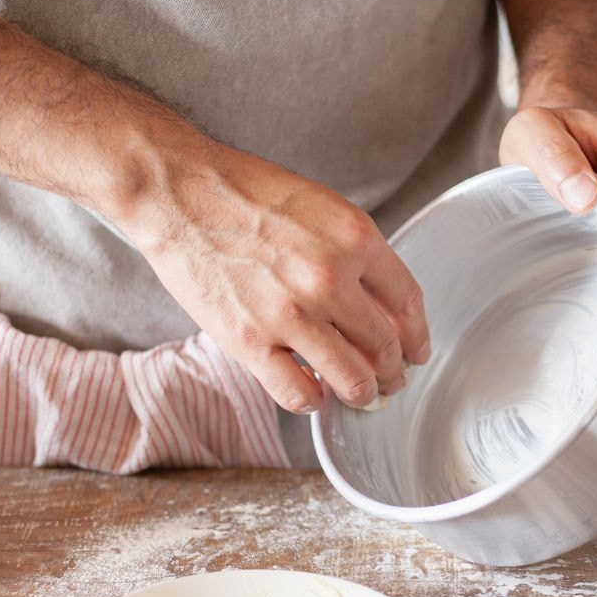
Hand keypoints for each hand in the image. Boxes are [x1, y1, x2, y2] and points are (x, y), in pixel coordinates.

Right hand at [115, 139, 429, 412]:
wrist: (180, 195)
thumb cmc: (247, 196)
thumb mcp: (321, 208)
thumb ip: (355, 254)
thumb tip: (384, 307)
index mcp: (356, 239)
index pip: (407, 302)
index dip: (417, 335)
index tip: (417, 351)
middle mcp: (330, 279)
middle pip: (385, 347)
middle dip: (395, 372)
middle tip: (392, 381)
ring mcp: (290, 314)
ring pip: (351, 380)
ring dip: (363, 394)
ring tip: (361, 396)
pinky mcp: (249, 341)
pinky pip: (298, 394)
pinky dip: (313, 401)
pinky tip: (312, 393)